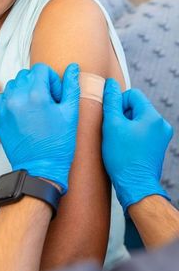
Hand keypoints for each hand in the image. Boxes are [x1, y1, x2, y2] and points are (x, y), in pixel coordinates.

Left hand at [0, 63, 79, 192]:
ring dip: (25, 90)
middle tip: (48, 102)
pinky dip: (15, 100)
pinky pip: (5, 98)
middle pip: (27, 74)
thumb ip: (71, 86)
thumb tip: (73, 66)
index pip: (41, 69)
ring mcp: (5, 107)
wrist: (40, 169)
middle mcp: (17, 97)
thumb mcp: (70, 113)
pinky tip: (25, 114)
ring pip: (14, 84)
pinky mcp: (0, 117)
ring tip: (36, 108)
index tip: (56, 95)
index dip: (52, 80)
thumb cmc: (58, 143)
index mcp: (35, 94)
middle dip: (39, 83)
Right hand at [102, 78, 172, 211]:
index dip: (118, 103)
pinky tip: (124, 147)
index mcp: (152, 116)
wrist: (135, 185)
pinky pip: (142, 131)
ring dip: (126, 126)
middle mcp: (161, 124)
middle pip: (136, 107)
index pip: (133, 94)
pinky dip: (132, 135)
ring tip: (118, 141)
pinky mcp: (158, 146)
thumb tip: (110, 84)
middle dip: (122, 115)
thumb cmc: (123, 157)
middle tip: (113, 131)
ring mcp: (161, 136)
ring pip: (138, 120)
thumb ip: (111, 102)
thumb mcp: (112, 125)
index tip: (111, 118)